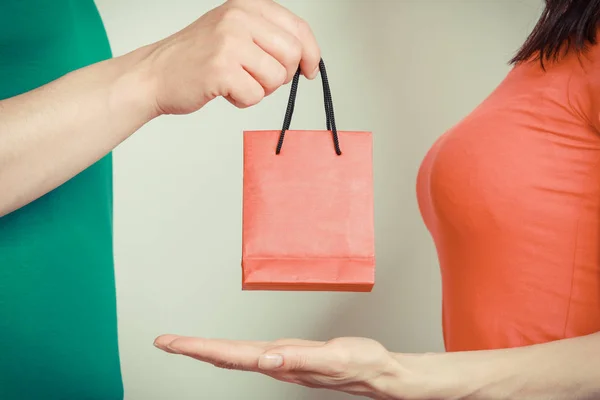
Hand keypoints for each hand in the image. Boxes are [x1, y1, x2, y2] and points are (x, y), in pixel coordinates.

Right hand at [142, 0, 320, 114]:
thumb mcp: (234, 29)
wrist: (155, 73)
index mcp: (247, 4)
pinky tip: (225, 90)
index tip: (309, 69)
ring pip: (276, 78)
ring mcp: (230, 42)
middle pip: (292, 55)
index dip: (311, 53)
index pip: (298, 28)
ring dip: (260, 89)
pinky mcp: (221, 69)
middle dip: (282, 75)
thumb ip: (269, 36)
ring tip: (235, 81)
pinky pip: (255, 96)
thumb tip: (307, 58)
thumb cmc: (197, 57)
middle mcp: (239, 17)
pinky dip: (243, 101)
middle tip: (259, 78)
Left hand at [154, 335, 402, 398]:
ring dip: (207, 352)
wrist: (378, 372)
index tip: (171, 343)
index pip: (231, 356)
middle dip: (193, 350)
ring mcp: (281, 362)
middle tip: (163, 342)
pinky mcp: (288, 357)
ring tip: (183, 346)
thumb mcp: (335, 358)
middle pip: (226, 358)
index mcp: (282, 363)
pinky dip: (229, 353)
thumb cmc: (361, 363)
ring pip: (235, 358)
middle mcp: (276, 364)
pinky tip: (223, 354)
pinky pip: (249, 356)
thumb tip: (266, 359)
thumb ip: (300, 359)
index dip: (199, 349)